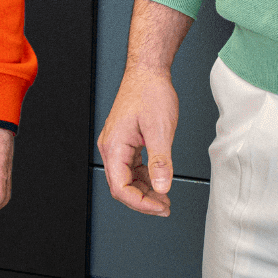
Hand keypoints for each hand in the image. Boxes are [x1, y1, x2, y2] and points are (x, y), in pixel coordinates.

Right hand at [97, 66, 178, 216]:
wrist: (148, 71)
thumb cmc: (150, 92)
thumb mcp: (159, 129)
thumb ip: (160, 161)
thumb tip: (161, 187)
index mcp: (114, 146)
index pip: (121, 188)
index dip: (141, 203)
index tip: (160, 207)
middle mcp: (111, 146)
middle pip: (122, 186)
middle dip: (143, 200)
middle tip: (165, 206)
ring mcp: (117, 143)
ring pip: (127, 178)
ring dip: (145, 190)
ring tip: (164, 197)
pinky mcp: (125, 140)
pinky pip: (131, 167)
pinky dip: (145, 176)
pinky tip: (159, 179)